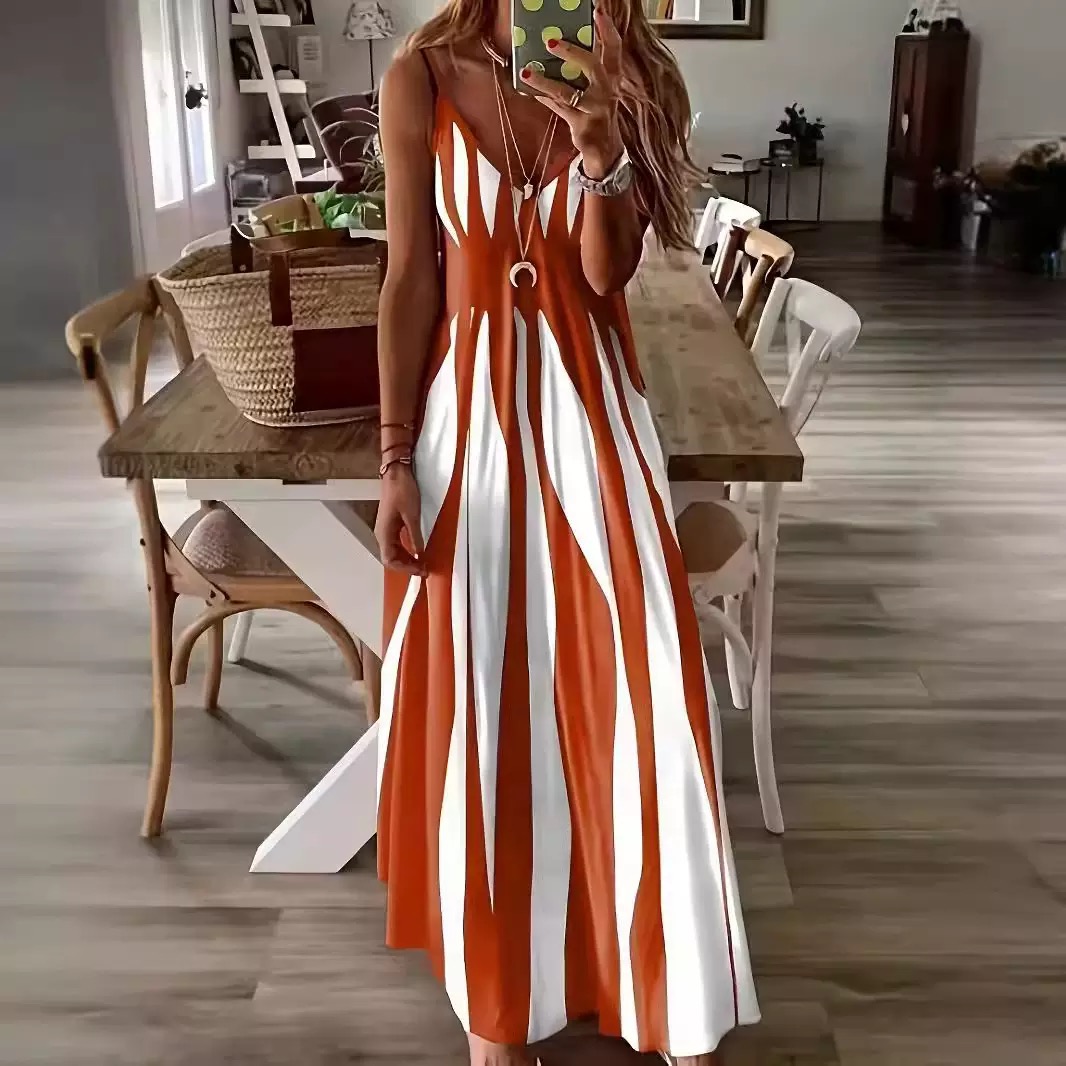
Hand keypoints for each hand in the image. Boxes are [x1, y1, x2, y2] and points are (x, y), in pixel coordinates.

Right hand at [375, 464, 424, 575]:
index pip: (390, 560)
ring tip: (422, 562)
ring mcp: (386, 528)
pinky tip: (416, 550)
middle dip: (407, 566)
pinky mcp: (391, 524)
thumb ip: (415, 537)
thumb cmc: (402, 490)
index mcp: (384, 533)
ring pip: (394, 551)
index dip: (405, 568)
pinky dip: (406, 550)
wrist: (396, 473)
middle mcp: (382, 533)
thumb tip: (420, 553)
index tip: (420, 571)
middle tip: (424, 569)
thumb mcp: (412, 515)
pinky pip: (397, 543)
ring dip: (407, 559)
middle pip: (391, 558)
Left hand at [521, 6, 624, 177]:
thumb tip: (556, 47)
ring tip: (527, 72)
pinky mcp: (583, 126)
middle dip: (572, 51)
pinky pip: (559, 109)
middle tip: (550, 41)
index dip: (607, 30)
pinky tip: (531, 91)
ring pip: (568, 93)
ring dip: (546, 82)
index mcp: (612, 78)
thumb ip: (582, 70)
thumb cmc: (597, 112)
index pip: (614, 49)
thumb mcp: (596, 88)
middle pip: (592, 66)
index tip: (597, 11)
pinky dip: (544, 99)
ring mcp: (595, 110)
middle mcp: (607, 92)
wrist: (605, 149)